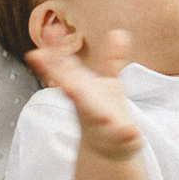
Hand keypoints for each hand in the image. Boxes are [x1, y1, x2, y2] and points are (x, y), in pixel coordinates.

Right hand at [26, 33, 139, 162]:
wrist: (107, 147)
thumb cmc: (102, 110)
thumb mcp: (106, 82)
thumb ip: (112, 58)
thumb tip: (118, 32)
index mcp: (80, 88)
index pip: (64, 68)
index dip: (54, 53)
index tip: (46, 39)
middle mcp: (86, 104)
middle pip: (72, 90)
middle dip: (63, 81)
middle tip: (54, 71)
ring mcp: (101, 122)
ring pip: (95, 116)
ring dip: (96, 113)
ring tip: (100, 111)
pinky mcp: (119, 137)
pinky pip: (123, 135)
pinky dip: (127, 133)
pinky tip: (133, 131)